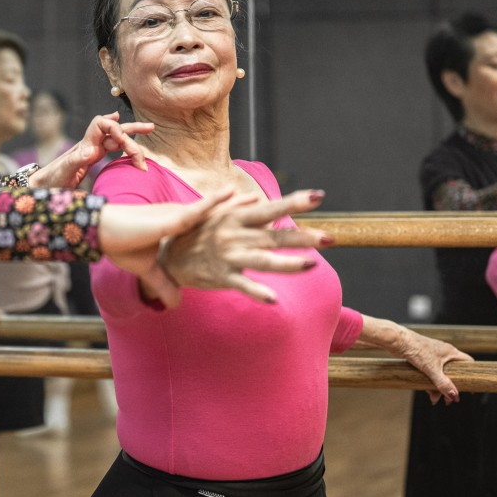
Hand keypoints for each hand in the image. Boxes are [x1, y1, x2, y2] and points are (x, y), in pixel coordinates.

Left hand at [30, 112, 152, 188]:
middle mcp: (90, 145)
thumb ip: (75, 160)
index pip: (102, 124)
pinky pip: (111, 150)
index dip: (115, 127)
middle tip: (151, 128)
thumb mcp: (63, 172)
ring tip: (148, 136)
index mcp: (85, 144)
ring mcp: (92, 151)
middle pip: (114, 130)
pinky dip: (123, 147)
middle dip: (132, 128)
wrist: (41, 187)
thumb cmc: (50, 180)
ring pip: (116, 140)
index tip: (125, 141)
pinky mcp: (92, 160)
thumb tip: (90, 151)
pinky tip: (129, 148)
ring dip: (132, 139)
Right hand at [98, 187, 334, 307]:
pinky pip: (242, 285)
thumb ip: (235, 206)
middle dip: (303, 236)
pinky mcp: (220, 276)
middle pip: (275, 235)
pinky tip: (274, 300)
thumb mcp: (212, 214)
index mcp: (235, 218)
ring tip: (312, 265)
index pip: (271, 208)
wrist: (164, 255)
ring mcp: (229, 256)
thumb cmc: (192, 233)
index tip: (318, 195)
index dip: (294, 202)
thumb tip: (257, 197)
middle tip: (331, 237)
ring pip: (263, 260)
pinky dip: (257, 292)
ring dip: (288, 263)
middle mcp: (235, 235)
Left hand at [359, 316, 472, 404]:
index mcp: (450, 352)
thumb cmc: (416, 349)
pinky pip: (431, 373)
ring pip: (441, 374)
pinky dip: (430, 382)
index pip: (468, 363)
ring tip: (434, 399)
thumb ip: (443, 383)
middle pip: (453, 373)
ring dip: (439, 388)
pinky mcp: (423, 358)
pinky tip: (427, 392)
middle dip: (451, 387)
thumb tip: (455, 396)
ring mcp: (433, 356)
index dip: (472, 376)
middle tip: (449, 400)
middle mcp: (443, 353)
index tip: (470, 389)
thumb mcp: (432, 369)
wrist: (397, 340)